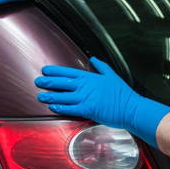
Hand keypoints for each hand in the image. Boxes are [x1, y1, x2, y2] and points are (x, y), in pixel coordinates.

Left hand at [34, 57, 169, 147]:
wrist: (131, 108)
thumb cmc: (123, 94)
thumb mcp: (112, 75)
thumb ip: (101, 66)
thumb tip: (94, 58)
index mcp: (90, 78)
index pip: (68, 72)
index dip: (55, 71)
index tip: (45, 70)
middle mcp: (86, 87)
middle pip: (62, 83)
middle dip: (48, 82)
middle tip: (38, 81)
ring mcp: (86, 98)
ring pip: (63, 96)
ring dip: (50, 96)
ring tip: (40, 95)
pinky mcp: (88, 110)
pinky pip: (70, 109)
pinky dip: (60, 107)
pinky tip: (52, 107)